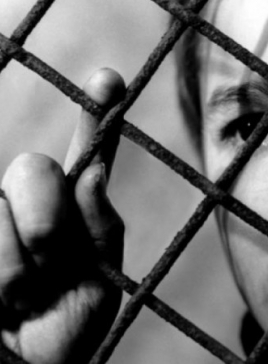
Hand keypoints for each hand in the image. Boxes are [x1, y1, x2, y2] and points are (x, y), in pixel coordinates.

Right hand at [0, 69, 124, 363]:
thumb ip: (98, 230)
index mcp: (73, 211)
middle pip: (32, 167)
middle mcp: (25, 204)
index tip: (109, 79)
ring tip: (17, 302)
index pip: (86, 155)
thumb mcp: (96, 287)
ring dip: (13, 268)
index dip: (96, 114)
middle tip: (48, 271)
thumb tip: (92, 174)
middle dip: (46, 223)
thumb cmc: (63, 334)